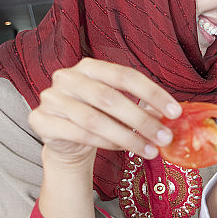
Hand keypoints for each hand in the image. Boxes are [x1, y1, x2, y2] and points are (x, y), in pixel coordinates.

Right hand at [28, 58, 180, 165]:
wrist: (67, 138)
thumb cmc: (99, 116)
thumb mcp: (122, 108)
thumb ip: (142, 107)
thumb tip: (170, 116)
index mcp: (90, 66)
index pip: (125, 75)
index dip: (152, 93)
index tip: (175, 112)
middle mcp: (68, 77)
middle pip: (110, 98)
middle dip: (142, 120)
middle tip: (165, 137)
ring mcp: (52, 98)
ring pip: (95, 120)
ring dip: (128, 137)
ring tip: (151, 150)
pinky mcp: (41, 120)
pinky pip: (80, 134)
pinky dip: (107, 144)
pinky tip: (124, 150)